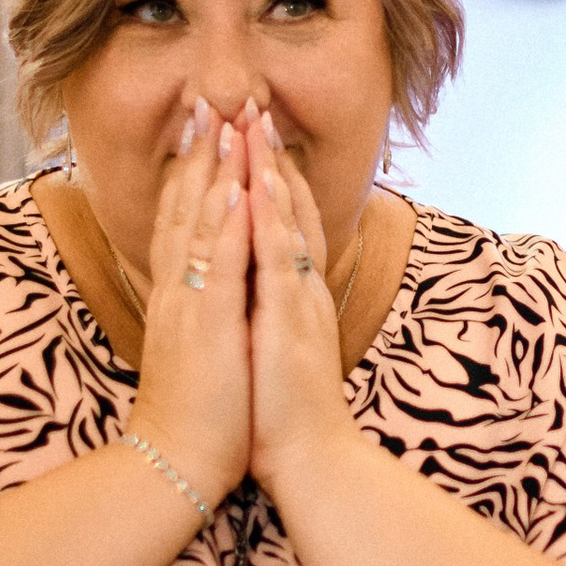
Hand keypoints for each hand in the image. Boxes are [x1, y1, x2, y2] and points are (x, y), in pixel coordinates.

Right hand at [128, 100, 250, 506]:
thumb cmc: (195, 412)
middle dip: (198, 155)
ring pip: (198, 225)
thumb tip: (211, 280)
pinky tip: (235, 189)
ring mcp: (188, 304)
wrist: (177, 462)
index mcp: (177, 296)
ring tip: (223, 124)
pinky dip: (225, 224)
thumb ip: (198, 307)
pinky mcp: (207, 326)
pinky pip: (218, 266)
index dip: (191, 173)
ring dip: (212, 171)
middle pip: (184, 209)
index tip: (202, 129)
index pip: (182, 221)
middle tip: (208, 102)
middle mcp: (177, 290)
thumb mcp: (195, 346)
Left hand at [245, 103, 356, 491]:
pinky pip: (277, 256)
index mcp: (295, 296)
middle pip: (287, 210)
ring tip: (253, 123)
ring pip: (284, 221)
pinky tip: (259, 183)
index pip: (284, 225)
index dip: (271, 179)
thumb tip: (263, 288)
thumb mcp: (279, 350)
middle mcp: (301, 289)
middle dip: (269, 157)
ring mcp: (298, 300)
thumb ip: (276, 313)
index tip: (255, 137)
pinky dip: (269, 216)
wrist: (312, 460)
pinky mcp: (288, 319)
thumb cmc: (288, 415)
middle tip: (254, 105)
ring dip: (268, 169)